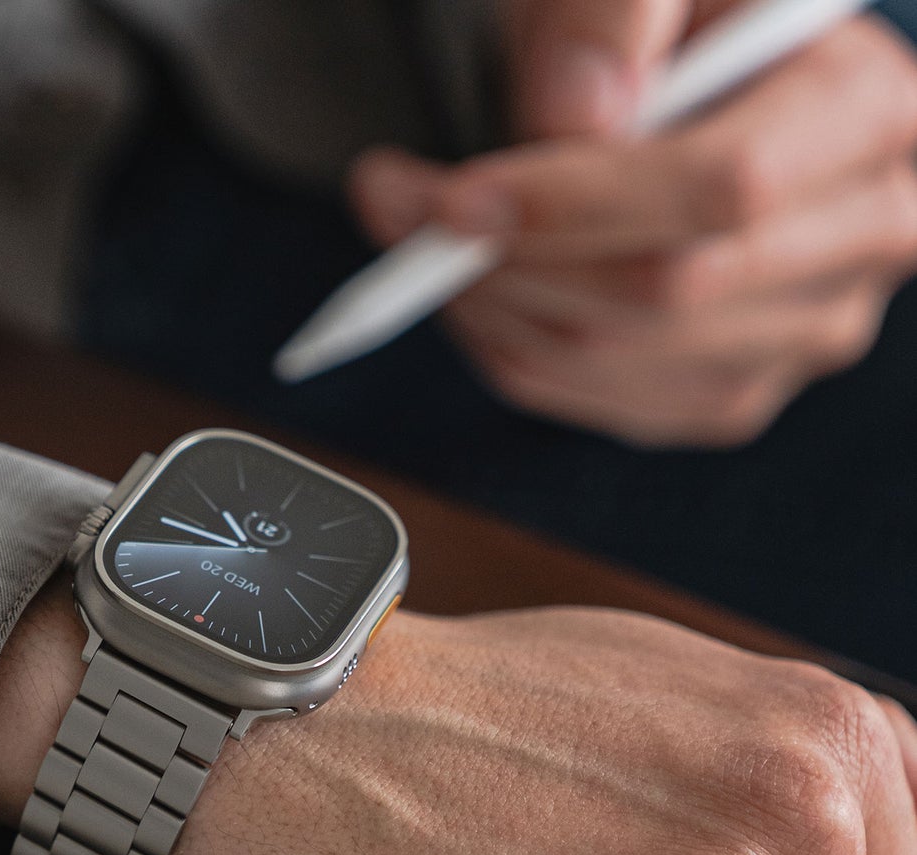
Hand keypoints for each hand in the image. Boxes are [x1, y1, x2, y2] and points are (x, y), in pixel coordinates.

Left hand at [347, 3, 916, 446]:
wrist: (713, 82)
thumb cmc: (671, 25)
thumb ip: (615, 11)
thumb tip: (577, 115)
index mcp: (870, 112)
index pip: (726, 190)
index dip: (571, 204)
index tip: (449, 194)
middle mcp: (864, 237)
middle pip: (661, 291)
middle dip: (503, 257)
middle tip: (400, 209)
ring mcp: (802, 335)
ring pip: (612, 358)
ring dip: (490, 307)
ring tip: (430, 238)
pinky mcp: (729, 396)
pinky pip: (593, 400)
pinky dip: (506, 350)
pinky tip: (482, 288)